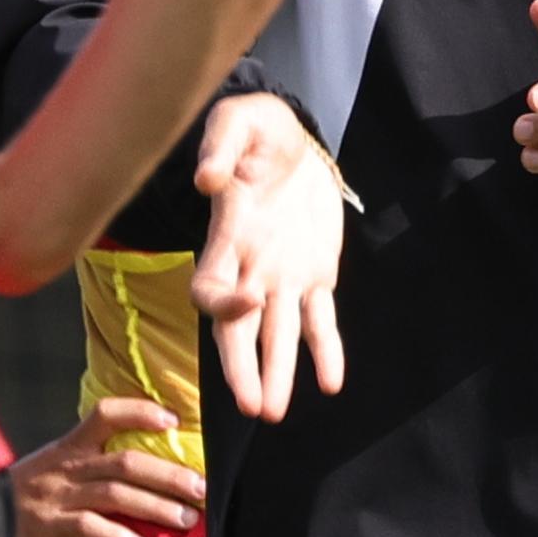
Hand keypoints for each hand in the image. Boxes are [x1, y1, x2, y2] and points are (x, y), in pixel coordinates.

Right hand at [11, 396, 206, 536]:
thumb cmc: (29, 494)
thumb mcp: (56, 465)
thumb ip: (92, 461)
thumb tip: (145, 464)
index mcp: (71, 445)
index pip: (106, 413)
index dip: (140, 412)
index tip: (173, 420)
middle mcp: (68, 466)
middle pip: (126, 461)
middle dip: (169, 474)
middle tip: (202, 487)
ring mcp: (59, 496)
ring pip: (116, 495)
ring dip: (156, 507)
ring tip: (187, 520)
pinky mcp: (50, 527)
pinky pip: (89, 529)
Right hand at [191, 93, 346, 421]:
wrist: (291, 137)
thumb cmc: (255, 128)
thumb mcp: (236, 123)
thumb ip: (220, 146)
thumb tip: (206, 179)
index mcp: (226, 237)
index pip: (210, 286)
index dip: (222, 301)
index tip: (247, 300)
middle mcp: (249, 267)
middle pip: (237, 328)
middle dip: (243, 367)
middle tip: (253, 406)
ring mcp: (282, 275)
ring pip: (277, 334)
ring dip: (277, 372)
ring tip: (274, 414)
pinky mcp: (317, 273)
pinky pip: (320, 319)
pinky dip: (325, 350)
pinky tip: (332, 382)